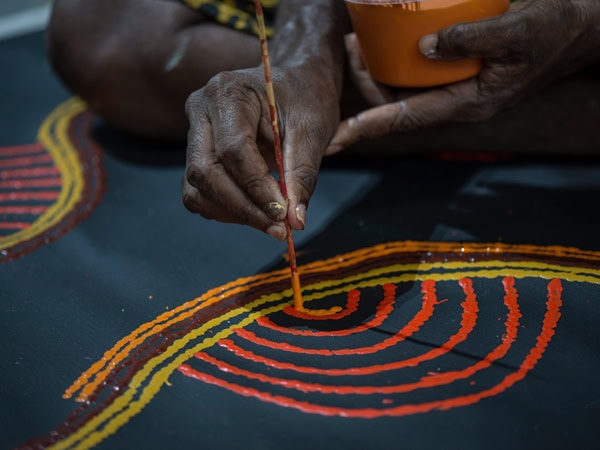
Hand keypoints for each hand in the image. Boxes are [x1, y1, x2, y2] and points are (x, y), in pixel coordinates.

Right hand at [183, 64, 339, 238]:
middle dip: (242, 208)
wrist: (294, 83)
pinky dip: (224, 209)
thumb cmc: (305, 99)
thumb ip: (302, 176)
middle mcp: (201, 109)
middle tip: (278, 228)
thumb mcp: (313, 131)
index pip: (233, 150)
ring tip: (270, 222)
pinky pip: (199, 192)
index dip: (256, 188)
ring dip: (232, 213)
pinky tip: (254, 211)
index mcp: (228, 92)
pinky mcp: (197, 153)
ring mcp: (194, 132)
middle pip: (206, 172)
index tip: (283, 214)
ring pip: (196, 187)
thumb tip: (294, 221)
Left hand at [327, 0, 599, 152]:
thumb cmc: (556, 30)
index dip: (368, 126)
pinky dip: (395, 59)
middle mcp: (456, 99)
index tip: (336, 137)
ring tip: (355, 43)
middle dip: (365, 84)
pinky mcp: (459, 70)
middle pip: (397, 103)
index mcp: (468, 102)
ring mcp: (456, 86)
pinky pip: (417, 72)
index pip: (406, 118)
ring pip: (404, 87)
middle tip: (348, 50)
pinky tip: (381, 41)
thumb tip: (424, 47)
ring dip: (376, 70)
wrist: (581, 26)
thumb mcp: (518, 33)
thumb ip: (472, 40)